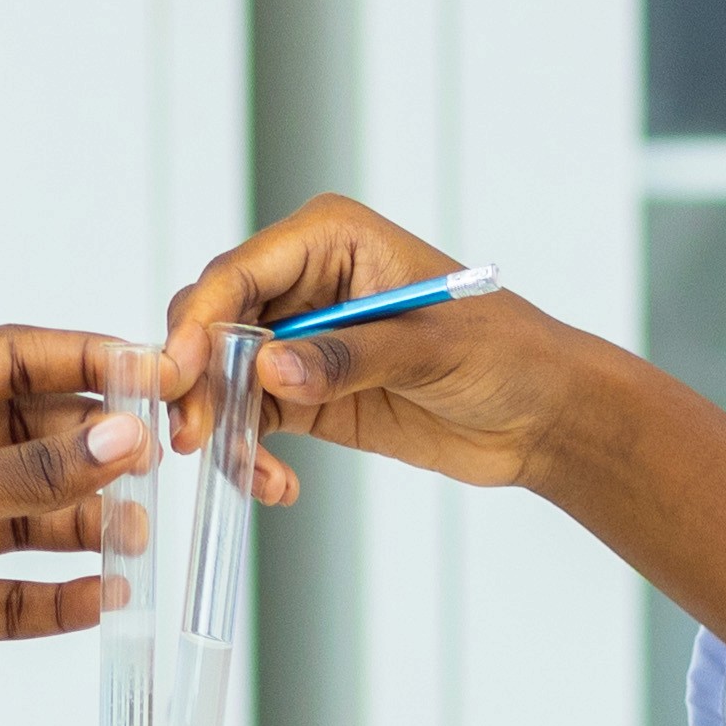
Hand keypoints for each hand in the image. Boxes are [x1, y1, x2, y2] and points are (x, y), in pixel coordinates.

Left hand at [0, 325, 155, 725]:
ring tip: (135, 540)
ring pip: (19, 520)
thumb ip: (30, 473)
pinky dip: (50, 596)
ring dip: (78, 528)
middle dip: (88, 454)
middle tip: (155, 465)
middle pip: (21, 441)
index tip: (149, 374)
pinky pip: (2, 592)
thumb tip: (120, 440)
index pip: (6, 363)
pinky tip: (100, 600)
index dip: (79, 362)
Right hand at [160, 197, 725, 659]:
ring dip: (222, 427)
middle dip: (199, 381)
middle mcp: (304, 282)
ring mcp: (300, 340)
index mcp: (329, 240)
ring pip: (223, 378)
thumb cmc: (504, 355)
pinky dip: (249, 454)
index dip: (201, 320)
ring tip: (252, 474)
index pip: (240, 273)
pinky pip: (251, 421)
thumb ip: (347, 357)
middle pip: (214, 323)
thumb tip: (271, 371)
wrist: (543, 416)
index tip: (183, 372)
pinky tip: (276, 485)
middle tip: (195, 437)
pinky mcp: (307, 395)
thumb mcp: (429, 350)